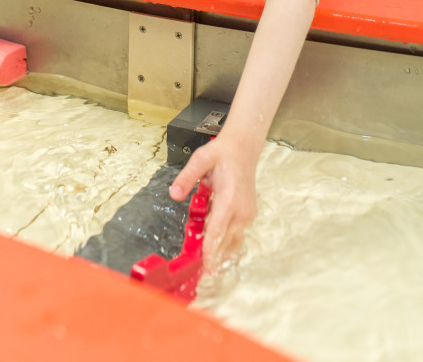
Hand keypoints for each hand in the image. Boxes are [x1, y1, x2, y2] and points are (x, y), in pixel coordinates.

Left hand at [169, 131, 258, 271]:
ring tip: (208, 269)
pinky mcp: (248, 215)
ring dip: (221, 255)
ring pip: (233, 243)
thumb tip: (173, 194)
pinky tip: (215, 251)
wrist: (243, 148)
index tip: (204, 267)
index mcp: (229, 198)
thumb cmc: (222, 154)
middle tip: (200, 274)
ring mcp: (247, 214)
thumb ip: (186, 177)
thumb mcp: (200, 159)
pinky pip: (236, 236)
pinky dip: (226, 245)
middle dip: (213, 258)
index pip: (218, 231)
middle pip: (226, 242)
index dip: (210, 250)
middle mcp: (241, 210)